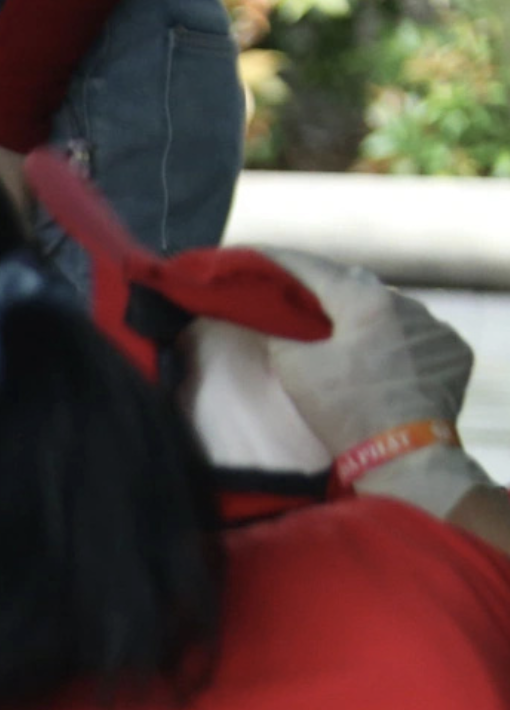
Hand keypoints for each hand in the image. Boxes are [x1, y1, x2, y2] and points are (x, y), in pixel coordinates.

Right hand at [261, 249, 492, 519]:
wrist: (405, 455)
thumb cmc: (347, 410)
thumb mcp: (296, 370)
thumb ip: (280, 334)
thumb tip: (271, 319)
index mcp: (366, 302)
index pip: (314, 268)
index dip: (280, 261)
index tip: (256, 253)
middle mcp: (408, 304)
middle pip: (355, 285)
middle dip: (326, 289)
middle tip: (299, 298)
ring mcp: (436, 328)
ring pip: (390, 309)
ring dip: (365, 317)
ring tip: (344, 336)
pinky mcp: (453, 352)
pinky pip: (418, 334)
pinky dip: (396, 340)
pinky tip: (383, 358)